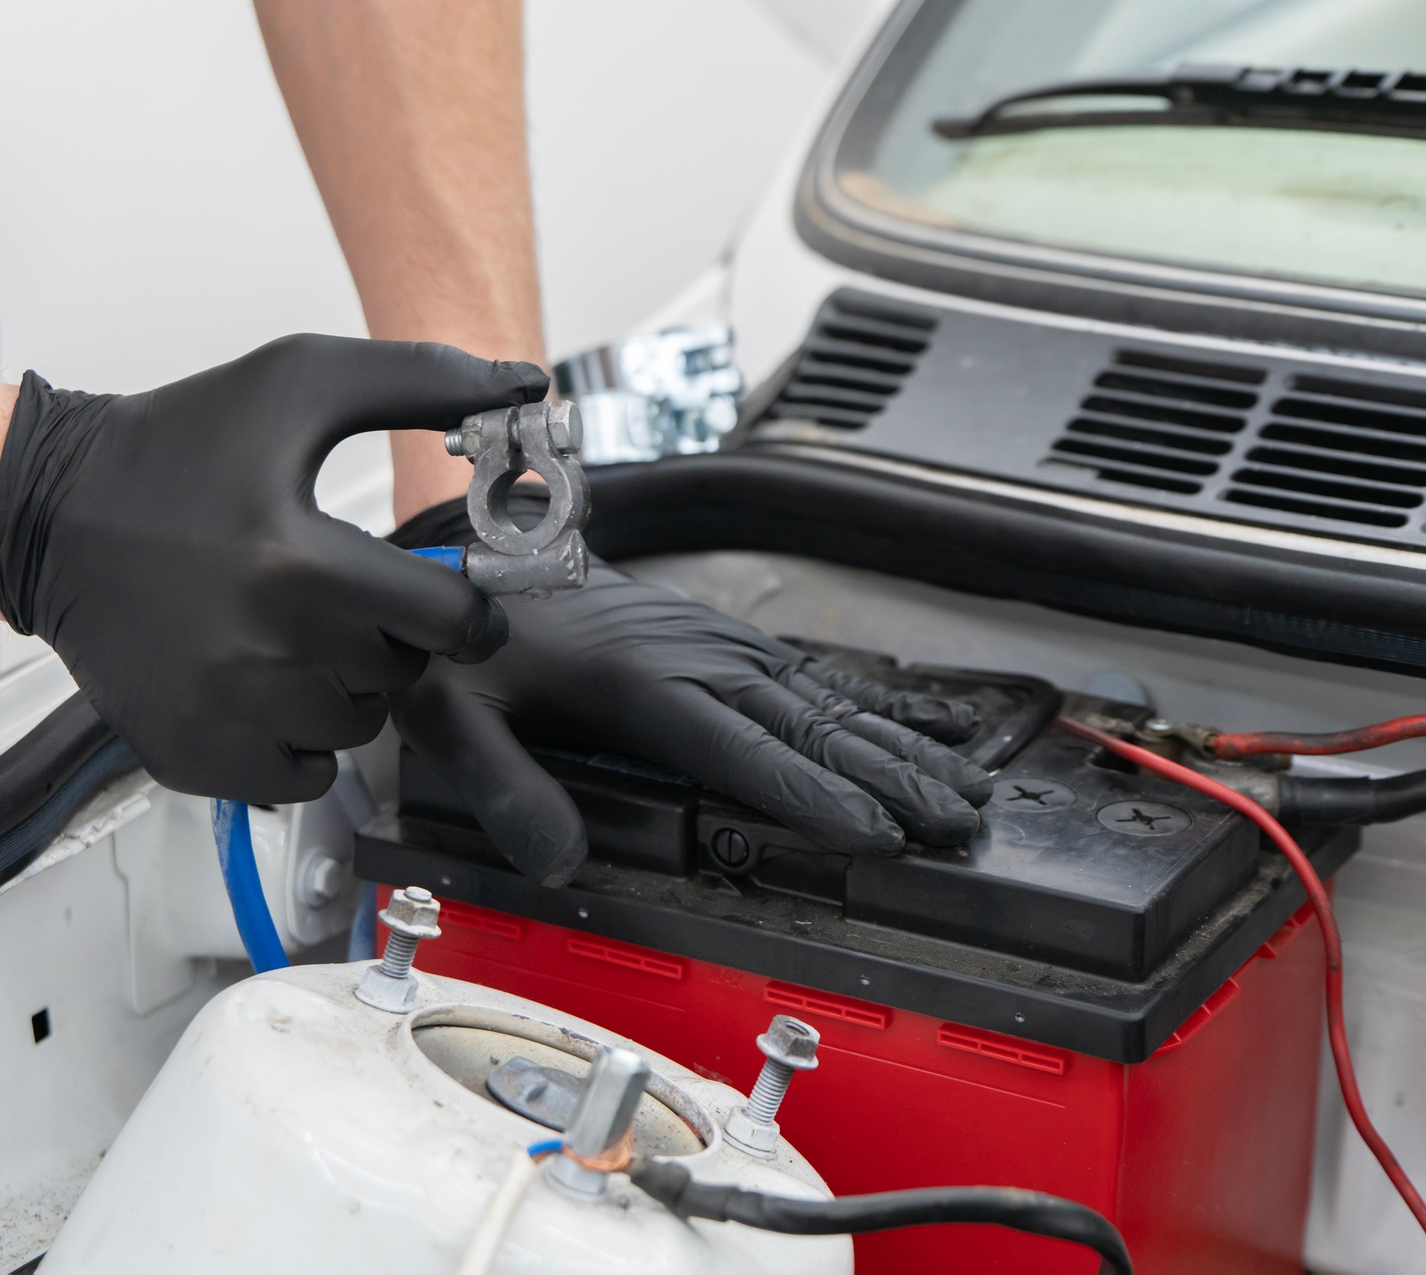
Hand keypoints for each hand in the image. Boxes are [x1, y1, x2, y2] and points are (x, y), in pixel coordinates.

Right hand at [0, 334, 545, 802]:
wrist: (50, 511)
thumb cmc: (177, 443)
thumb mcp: (300, 382)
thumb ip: (424, 381)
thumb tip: (530, 387)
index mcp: (295, 558)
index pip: (448, 619)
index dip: (466, 608)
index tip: (450, 597)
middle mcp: (259, 648)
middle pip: (400, 673)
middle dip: (391, 635)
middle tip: (341, 593)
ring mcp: (221, 712)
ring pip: (355, 729)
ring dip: (347, 686)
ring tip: (295, 630)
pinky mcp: (190, 753)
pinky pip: (301, 777)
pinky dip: (301, 740)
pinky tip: (264, 679)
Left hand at [390, 498, 990, 883]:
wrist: (461, 560)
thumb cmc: (459, 642)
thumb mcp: (455, 716)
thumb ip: (505, 788)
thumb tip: (561, 863)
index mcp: (637, 678)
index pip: (743, 748)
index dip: (812, 794)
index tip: (876, 832)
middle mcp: (691, 654)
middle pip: (809, 726)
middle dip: (891, 779)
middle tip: (957, 825)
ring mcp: (712, 642)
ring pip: (825, 701)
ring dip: (901, 746)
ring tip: (969, 787)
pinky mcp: (717, 639)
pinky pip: (811, 676)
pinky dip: (876, 704)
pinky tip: (923, 724)